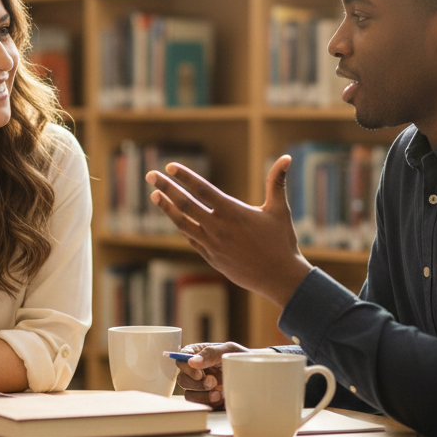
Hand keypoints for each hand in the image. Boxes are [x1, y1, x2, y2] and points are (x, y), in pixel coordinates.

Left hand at [146, 156, 312, 307]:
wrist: (279, 278)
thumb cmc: (281, 242)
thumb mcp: (279, 210)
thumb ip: (277, 182)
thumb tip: (287, 158)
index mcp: (232, 212)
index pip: (202, 189)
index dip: (184, 176)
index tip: (170, 166)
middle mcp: (218, 227)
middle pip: (185, 204)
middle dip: (166, 187)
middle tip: (150, 174)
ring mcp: (212, 244)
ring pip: (182, 223)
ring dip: (167, 208)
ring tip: (154, 195)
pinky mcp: (211, 257)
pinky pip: (191, 239)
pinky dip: (182, 226)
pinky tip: (176, 218)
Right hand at [174, 342, 250, 407]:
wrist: (257, 377)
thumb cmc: (242, 358)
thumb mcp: (229, 350)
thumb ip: (211, 353)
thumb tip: (192, 362)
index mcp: (198, 354)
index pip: (181, 359)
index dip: (186, 367)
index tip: (200, 373)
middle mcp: (196, 371)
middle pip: (182, 379)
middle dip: (196, 384)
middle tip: (212, 382)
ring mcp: (200, 387)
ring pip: (189, 394)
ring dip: (202, 395)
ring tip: (219, 393)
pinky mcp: (206, 400)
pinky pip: (199, 405)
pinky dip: (208, 403)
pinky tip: (220, 398)